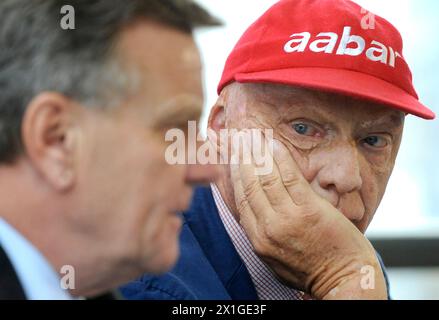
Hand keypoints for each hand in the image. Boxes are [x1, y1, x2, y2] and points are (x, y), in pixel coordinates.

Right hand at [230, 133, 386, 298]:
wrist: (342, 279)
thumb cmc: (310, 270)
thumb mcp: (275, 259)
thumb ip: (261, 233)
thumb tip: (251, 210)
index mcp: (258, 240)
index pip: (240, 199)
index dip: (234, 174)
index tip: (231, 157)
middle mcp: (267, 228)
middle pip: (249, 185)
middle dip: (242, 158)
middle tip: (238, 138)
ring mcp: (288, 218)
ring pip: (266, 178)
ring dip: (258, 153)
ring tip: (252, 136)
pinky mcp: (309, 210)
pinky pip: (290, 177)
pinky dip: (280, 158)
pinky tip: (273, 144)